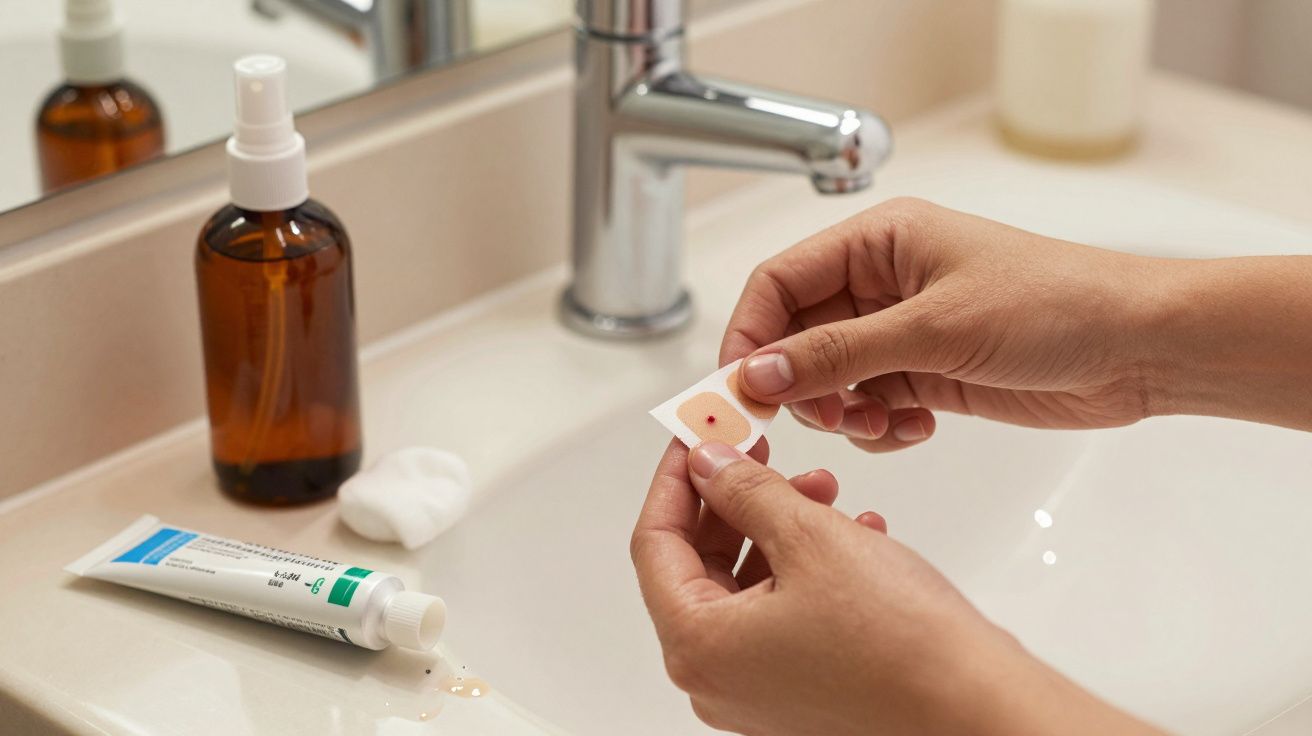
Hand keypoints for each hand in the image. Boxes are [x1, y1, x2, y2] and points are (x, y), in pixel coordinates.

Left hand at [632, 439, 1161, 734]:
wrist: (979, 707)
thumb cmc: (900, 644)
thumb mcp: (809, 536)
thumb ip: (744, 491)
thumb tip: (708, 463)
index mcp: (697, 645)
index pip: (654, 542)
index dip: (677, 479)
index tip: (697, 436)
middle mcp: (716, 678)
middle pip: (699, 564)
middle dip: (736, 499)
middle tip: (763, 451)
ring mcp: (758, 690)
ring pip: (746, 585)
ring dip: (779, 527)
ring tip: (824, 489)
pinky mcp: (800, 691)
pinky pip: (781, 613)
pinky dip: (806, 566)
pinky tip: (852, 531)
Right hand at [720, 197, 1168, 450]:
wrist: (1139, 349)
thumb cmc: (1056, 305)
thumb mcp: (933, 328)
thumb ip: (837, 354)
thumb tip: (755, 374)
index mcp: (879, 242)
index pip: (779, 282)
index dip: (749, 334)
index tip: (736, 390)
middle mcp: (883, 284)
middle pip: (797, 336)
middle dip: (799, 385)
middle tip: (810, 422)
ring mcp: (903, 332)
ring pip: (829, 380)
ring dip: (840, 412)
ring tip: (879, 423)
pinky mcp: (926, 375)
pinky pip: (869, 406)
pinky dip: (878, 428)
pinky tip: (914, 428)